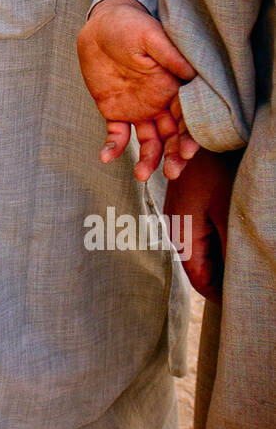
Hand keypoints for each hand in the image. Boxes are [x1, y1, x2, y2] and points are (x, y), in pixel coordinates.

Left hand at [77, 0, 195, 177]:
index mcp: (173, 87)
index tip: (188, 152)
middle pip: (172, 136)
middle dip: (174, 156)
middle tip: (172, 172)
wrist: (100, 26)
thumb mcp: (150, 36)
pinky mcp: (115, 111)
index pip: (187, 118)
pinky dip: (113, 147)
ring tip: (141, 175)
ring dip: (148, 159)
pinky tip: (106, 157)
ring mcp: (138, 109)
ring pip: (149, 141)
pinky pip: (117, 134)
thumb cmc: (130, 26)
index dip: (190, 136)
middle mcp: (160, 103)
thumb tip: (190, 72)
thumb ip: (168, 55)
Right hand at [163, 147, 239, 302]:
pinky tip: (237, 235)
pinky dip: (220, 239)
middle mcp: (175, 226)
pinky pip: (203, 230)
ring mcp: (180, 212)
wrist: (204, 128)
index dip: (224, 295)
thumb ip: (231, 252)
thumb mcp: (230, 213)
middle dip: (224, 277)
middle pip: (200, 266)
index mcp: (182, 235)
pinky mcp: (187, 200)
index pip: (201, 281)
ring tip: (248, 259)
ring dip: (223, 258)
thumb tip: (238, 284)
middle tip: (252, 281)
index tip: (247, 301)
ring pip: (203, 248)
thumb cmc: (219, 168)